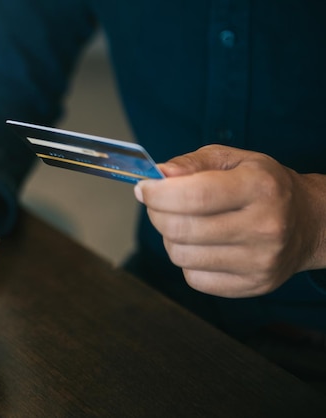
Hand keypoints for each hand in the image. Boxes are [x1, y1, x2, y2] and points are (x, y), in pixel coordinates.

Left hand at [134, 144, 325, 297]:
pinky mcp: (253, 285)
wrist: (308, 222)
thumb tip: (159, 175)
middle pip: (181, 229)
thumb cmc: (263, 186)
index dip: (158, 194)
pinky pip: (194, 278)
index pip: (194, 196)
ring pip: (181, 256)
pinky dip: (187, 261)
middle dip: (157, 214)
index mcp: (259, 187)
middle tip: (158, 204)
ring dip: (170, 238)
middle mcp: (264, 226)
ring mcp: (260, 261)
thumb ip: (192, 163)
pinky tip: (202, 246)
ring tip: (184, 224)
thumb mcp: (234, 159)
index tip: (143, 189)